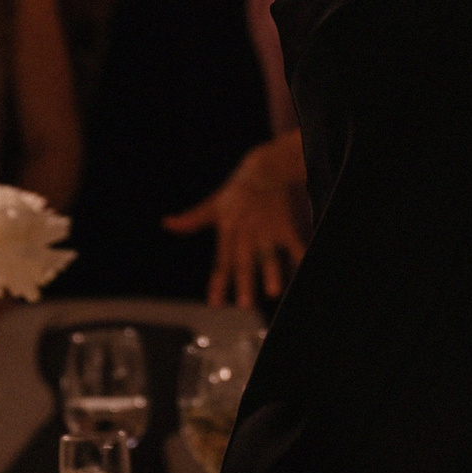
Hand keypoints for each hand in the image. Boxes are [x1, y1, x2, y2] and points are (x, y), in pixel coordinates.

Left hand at [164, 136, 307, 307]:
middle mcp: (246, 232)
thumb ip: (192, 219)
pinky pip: (294, 243)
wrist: (265, 167)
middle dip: (244, 283)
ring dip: (271, 273)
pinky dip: (300, 256)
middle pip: (244, 262)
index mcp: (228, 230)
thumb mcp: (213, 204)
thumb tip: (167, 223)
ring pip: (268, 254)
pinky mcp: (284, 224)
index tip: (215, 304)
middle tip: (244, 305)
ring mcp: (266, 228)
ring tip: (274, 292)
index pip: (222, 262)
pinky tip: (304, 271)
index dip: (218, 283)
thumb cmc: (238, 189)